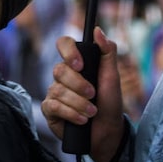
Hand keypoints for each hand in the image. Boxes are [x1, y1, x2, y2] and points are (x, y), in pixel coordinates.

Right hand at [41, 26, 126, 161]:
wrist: (107, 131)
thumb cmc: (109, 102)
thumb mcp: (112, 76)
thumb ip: (107, 51)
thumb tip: (97, 30)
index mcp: (76, 63)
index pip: (63, 44)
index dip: (68, 51)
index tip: (81, 64)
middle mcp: (62, 75)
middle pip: (59, 70)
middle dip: (79, 84)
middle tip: (93, 94)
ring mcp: (54, 92)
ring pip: (57, 90)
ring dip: (78, 103)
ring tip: (91, 112)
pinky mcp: (50, 110)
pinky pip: (53, 106)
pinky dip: (70, 113)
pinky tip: (81, 120)